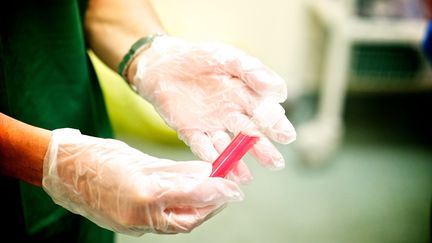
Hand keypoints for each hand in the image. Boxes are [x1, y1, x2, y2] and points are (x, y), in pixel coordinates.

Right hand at [42, 128, 242, 235]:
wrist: (64, 172)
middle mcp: (141, 215)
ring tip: (214, 196)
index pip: (192, 196)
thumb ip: (176, 170)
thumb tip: (206, 172)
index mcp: (145, 193)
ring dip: (200, 211)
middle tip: (229, 191)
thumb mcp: (141, 158)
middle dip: (212, 205)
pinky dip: (181, 213)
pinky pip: (163, 223)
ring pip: (178, 223)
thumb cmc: (99, 158)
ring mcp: (134, 224)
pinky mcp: (130, 226)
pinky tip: (190, 201)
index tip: (232, 183)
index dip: (216, 191)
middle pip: (189, 218)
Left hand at [129, 35, 295, 182]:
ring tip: (245, 177)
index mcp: (244, 96)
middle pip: (249, 135)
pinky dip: (208, 154)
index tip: (287, 136)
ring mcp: (211, 125)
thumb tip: (279, 91)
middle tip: (275, 164)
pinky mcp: (190, 130)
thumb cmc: (199, 58)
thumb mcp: (228, 57)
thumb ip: (252, 71)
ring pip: (227, 146)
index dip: (275, 125)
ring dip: (236, 161)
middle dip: (262, 149)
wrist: (163, 63)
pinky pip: (200, 144)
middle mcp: (231, 114)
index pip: (264, 113)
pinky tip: (215, 162)